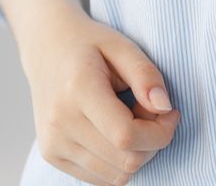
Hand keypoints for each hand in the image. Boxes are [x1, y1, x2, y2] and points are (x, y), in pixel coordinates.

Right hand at [21, 8, 179, 184]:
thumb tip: (165, 109)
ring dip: (136, 153)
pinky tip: (114, 133)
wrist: (45, 46)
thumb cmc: (88, 44)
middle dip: (152, 142)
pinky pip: (101, 179)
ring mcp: (53, 142)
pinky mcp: (51, 155)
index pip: (126, 136)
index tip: (169, 112)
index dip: (160, 132)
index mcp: (77, 90)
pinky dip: (118, 162)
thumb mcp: (122, 45)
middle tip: (150, 112)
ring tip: (130, 120)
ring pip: (116, 176)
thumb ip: (146, 75)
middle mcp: (60, 122)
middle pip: (126, 161)